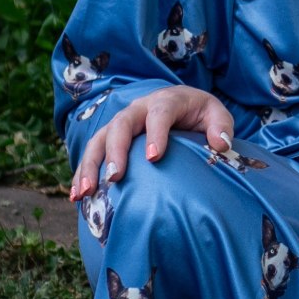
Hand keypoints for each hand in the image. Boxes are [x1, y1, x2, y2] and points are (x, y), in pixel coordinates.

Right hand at [69, 85, 233, 200]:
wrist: (183, 105)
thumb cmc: (200, 113)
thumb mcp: (216, 114)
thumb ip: (221, 126)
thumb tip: (220, 145)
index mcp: (167, 101)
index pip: (160, 113)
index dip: (156, 133)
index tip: (154, 158)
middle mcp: (139, 108)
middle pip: (122, 125)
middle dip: (116, 151)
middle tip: (115, 178)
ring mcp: (122, 123)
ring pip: (100, 139)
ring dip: (90, 165)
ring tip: (85, 192)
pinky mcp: (111, 138)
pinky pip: (93, 153)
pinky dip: (82, 173)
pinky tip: (77, 197)